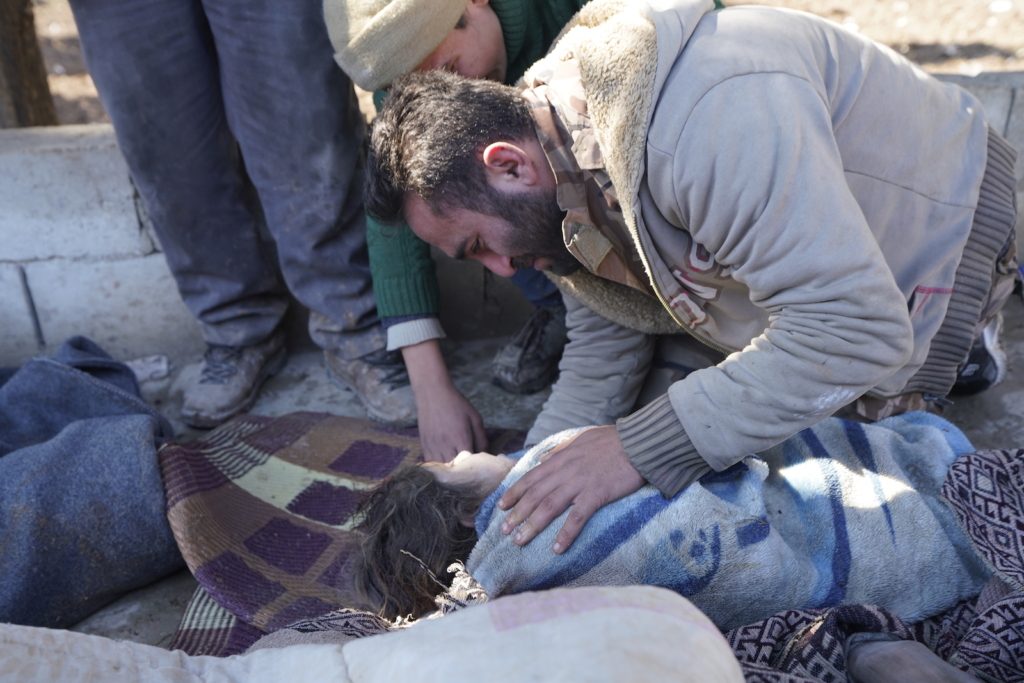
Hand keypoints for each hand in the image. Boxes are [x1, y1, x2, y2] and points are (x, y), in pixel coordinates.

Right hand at [402, 339, 486, 461]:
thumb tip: (485, 455)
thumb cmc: (457, 405)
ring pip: (442, 470)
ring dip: (450, 473)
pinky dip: (438, 469)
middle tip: (470, 473)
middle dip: (463, 473)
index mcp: (461, 438)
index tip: (479, 469)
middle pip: (455, 470)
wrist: (433, 394)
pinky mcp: (424, 446)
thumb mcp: (475, 418)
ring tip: (457, 473)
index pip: (469, 463)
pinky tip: (445, 467)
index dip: (475, 469)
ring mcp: (433, 446)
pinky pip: (431, 465)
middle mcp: (446, 445)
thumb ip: (482, 439)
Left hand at [498, 425, 644, 552]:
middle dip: (517, 513)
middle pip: (535, 495)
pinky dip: (566, 533)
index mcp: (561, 458)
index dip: (514, 492)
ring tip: (519, 540)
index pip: (531, 477)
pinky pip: (578, 517)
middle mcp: (565, 471)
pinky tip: (557, 548)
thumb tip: (545, 458)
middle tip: (504, 530)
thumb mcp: (581, 439)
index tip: (501, 506)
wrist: (637, 442)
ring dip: (532, 525)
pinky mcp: (597, 494)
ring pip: (549, 507)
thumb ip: (562, 450)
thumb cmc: (612, 440)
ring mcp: (580, 483)